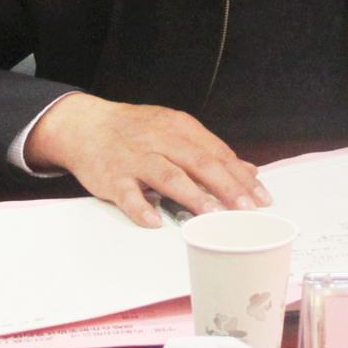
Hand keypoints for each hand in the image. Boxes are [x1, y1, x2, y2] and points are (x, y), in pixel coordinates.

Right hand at [22, 94, 267, 227]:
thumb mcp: (174, 131)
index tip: (262, 198)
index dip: (241, 177)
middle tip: (246, 209)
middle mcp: (160, 140)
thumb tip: (248, 171)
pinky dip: (141, 208)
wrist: (84, 125)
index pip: (217, 153)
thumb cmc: (135, 131)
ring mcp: (136, 158)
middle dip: (226, 187)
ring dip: (192, 195)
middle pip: (199, 163)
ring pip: (168, 176)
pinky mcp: (113, 177)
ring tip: (212, 215)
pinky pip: (128, 194)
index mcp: (179, 128)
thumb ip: (210, 151)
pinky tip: (154, 222)